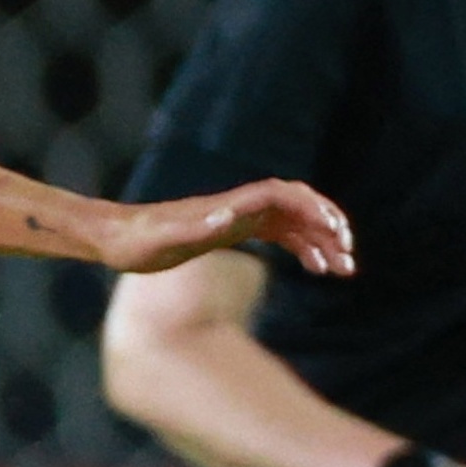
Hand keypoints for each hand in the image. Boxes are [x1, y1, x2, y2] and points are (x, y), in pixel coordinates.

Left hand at [99, 180, 354, 278]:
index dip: (313, 209)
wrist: (116, 239)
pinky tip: (317, 268)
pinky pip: (279, 235)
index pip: (284, 196)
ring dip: (321, 242)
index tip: (335, 233)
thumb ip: (196, 227)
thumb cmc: (138, 241)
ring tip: (343, 270)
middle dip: (328, 228)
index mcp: (230, 205)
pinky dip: (302, 248)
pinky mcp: (233, 231)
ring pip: (294, 223)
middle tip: (348, 258)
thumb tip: (226, 217)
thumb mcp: (164, 238)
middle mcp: (239, 207)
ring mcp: (239, 218)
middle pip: (298, 207)